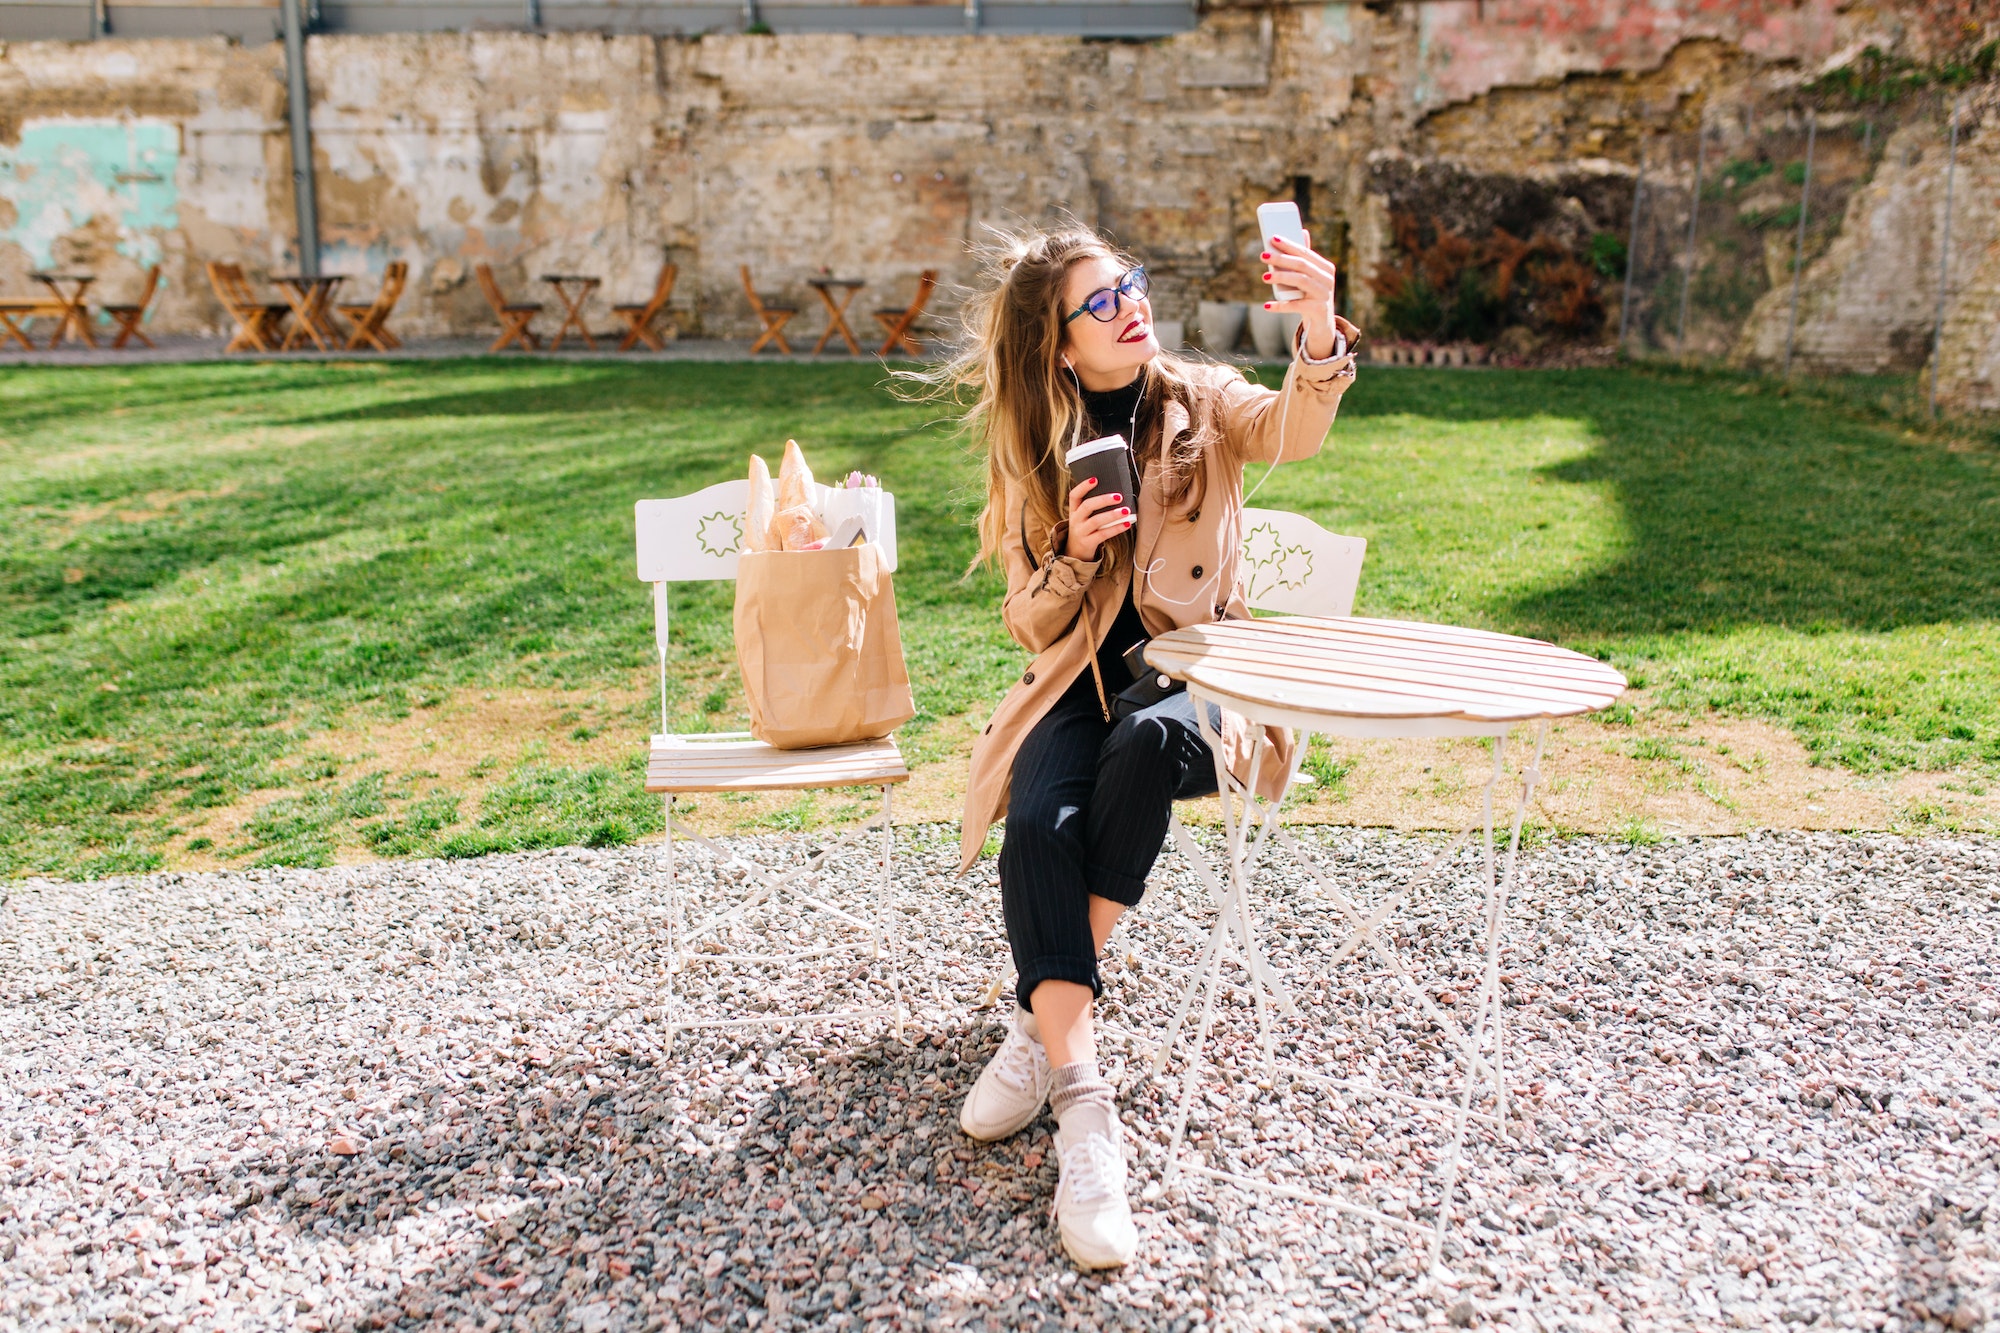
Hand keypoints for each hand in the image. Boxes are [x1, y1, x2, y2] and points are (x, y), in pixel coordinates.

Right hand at [1062, 477, 1132, 560]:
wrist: (1076, 553)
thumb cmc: (1085, 529)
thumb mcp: (1083, 517)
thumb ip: (1093, 507)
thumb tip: (1116, 494)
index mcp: (1074, 510)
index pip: (1074, 495)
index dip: (1083, 486)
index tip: (1095, 479)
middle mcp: (1076, 520)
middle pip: (1087, 506)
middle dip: (1103, 500)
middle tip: (1118, 496)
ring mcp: (1081, 532)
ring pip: (1096, 521)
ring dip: (1112, 515)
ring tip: (1126, 511)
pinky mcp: (1088, 542)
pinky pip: (1102, 534)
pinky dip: (1116, 529)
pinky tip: (1126, 524)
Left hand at [1262, 231, 1342, 359]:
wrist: (1321, 324)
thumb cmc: (1310, 296)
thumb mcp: (1308, 277)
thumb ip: (1304, 257)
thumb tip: (1302, 231)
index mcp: (1325, 268)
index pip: (1305, 253)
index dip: (1289, 245)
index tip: (1272, 238)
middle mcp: (1328, 280)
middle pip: (1302, 265)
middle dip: (1282, 259)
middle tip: (1263, 255)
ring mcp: (1325, 295)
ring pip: (1301, 281)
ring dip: (1281, 277)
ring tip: (1264, 276)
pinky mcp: (1319, 310)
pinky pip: (1297, 306)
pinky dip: (1281, 306)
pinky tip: (1267, 305)